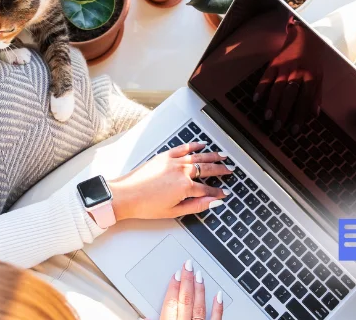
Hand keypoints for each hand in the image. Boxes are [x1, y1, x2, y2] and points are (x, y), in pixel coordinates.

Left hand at [108, 142, 231, 221]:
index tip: (224, 193)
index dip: (217, 192)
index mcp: (185, 187)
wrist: (125, 195)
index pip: (207, 190)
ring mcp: (173, 161)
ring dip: (212, 156)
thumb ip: (196, 206)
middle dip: (221, 170)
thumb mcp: (174, 211)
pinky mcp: (164, 156)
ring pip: (198, 157)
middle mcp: (181, 171)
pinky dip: (194, 145)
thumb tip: (212, 203)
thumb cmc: (145, 205)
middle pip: (207, 169)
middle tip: (230, 170)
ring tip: (223, 155)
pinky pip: (183, 148)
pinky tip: (201, 145)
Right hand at [158, 260, 223, 319]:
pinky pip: (216, 319)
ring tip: (199, 275)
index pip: (171, 303)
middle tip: (188, 266)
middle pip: (186, 300)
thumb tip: (149, 315)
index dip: (173, 287)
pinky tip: (218, 295)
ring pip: (199, 306)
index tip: (176, 274)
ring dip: (199, 290)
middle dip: (186, 281)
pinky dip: (218, 307)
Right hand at [253, 21, 322, 132]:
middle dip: (283, 112)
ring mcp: (284, 68)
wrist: (304, 36)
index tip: (295, 130)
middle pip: (289, 96)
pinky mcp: (273, 63)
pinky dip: (260, 88)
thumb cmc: (313, 59)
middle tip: (278, 128)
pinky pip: (266, 77)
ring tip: (267, 117)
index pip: (304, 100)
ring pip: (277, 88)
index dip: (299, 116)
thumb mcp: (320, 76)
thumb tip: (315, 114)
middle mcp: (297, 73)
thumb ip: (317, 95)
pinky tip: (256, 99)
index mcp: (310, 77)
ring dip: (272, 103)